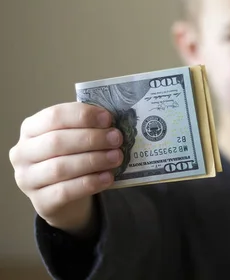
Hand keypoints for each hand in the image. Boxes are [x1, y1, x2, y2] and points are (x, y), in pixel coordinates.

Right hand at [9, 102, 122, 235]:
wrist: (63, 196)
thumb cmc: (70, 157)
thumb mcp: (74, 137)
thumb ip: (87, 127)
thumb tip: (112, 122)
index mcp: (30, 129)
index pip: (54, 116)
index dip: (82, 116)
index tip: (108, 119)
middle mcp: (22, 153)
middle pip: (56, 141)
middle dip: (91, 139)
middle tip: (117, 139)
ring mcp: (27, 180)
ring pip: (60, 167)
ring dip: (93, 160)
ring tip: (116, 157)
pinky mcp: (40, 202)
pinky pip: (65, 192)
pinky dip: (89, 183)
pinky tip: (108, 177)